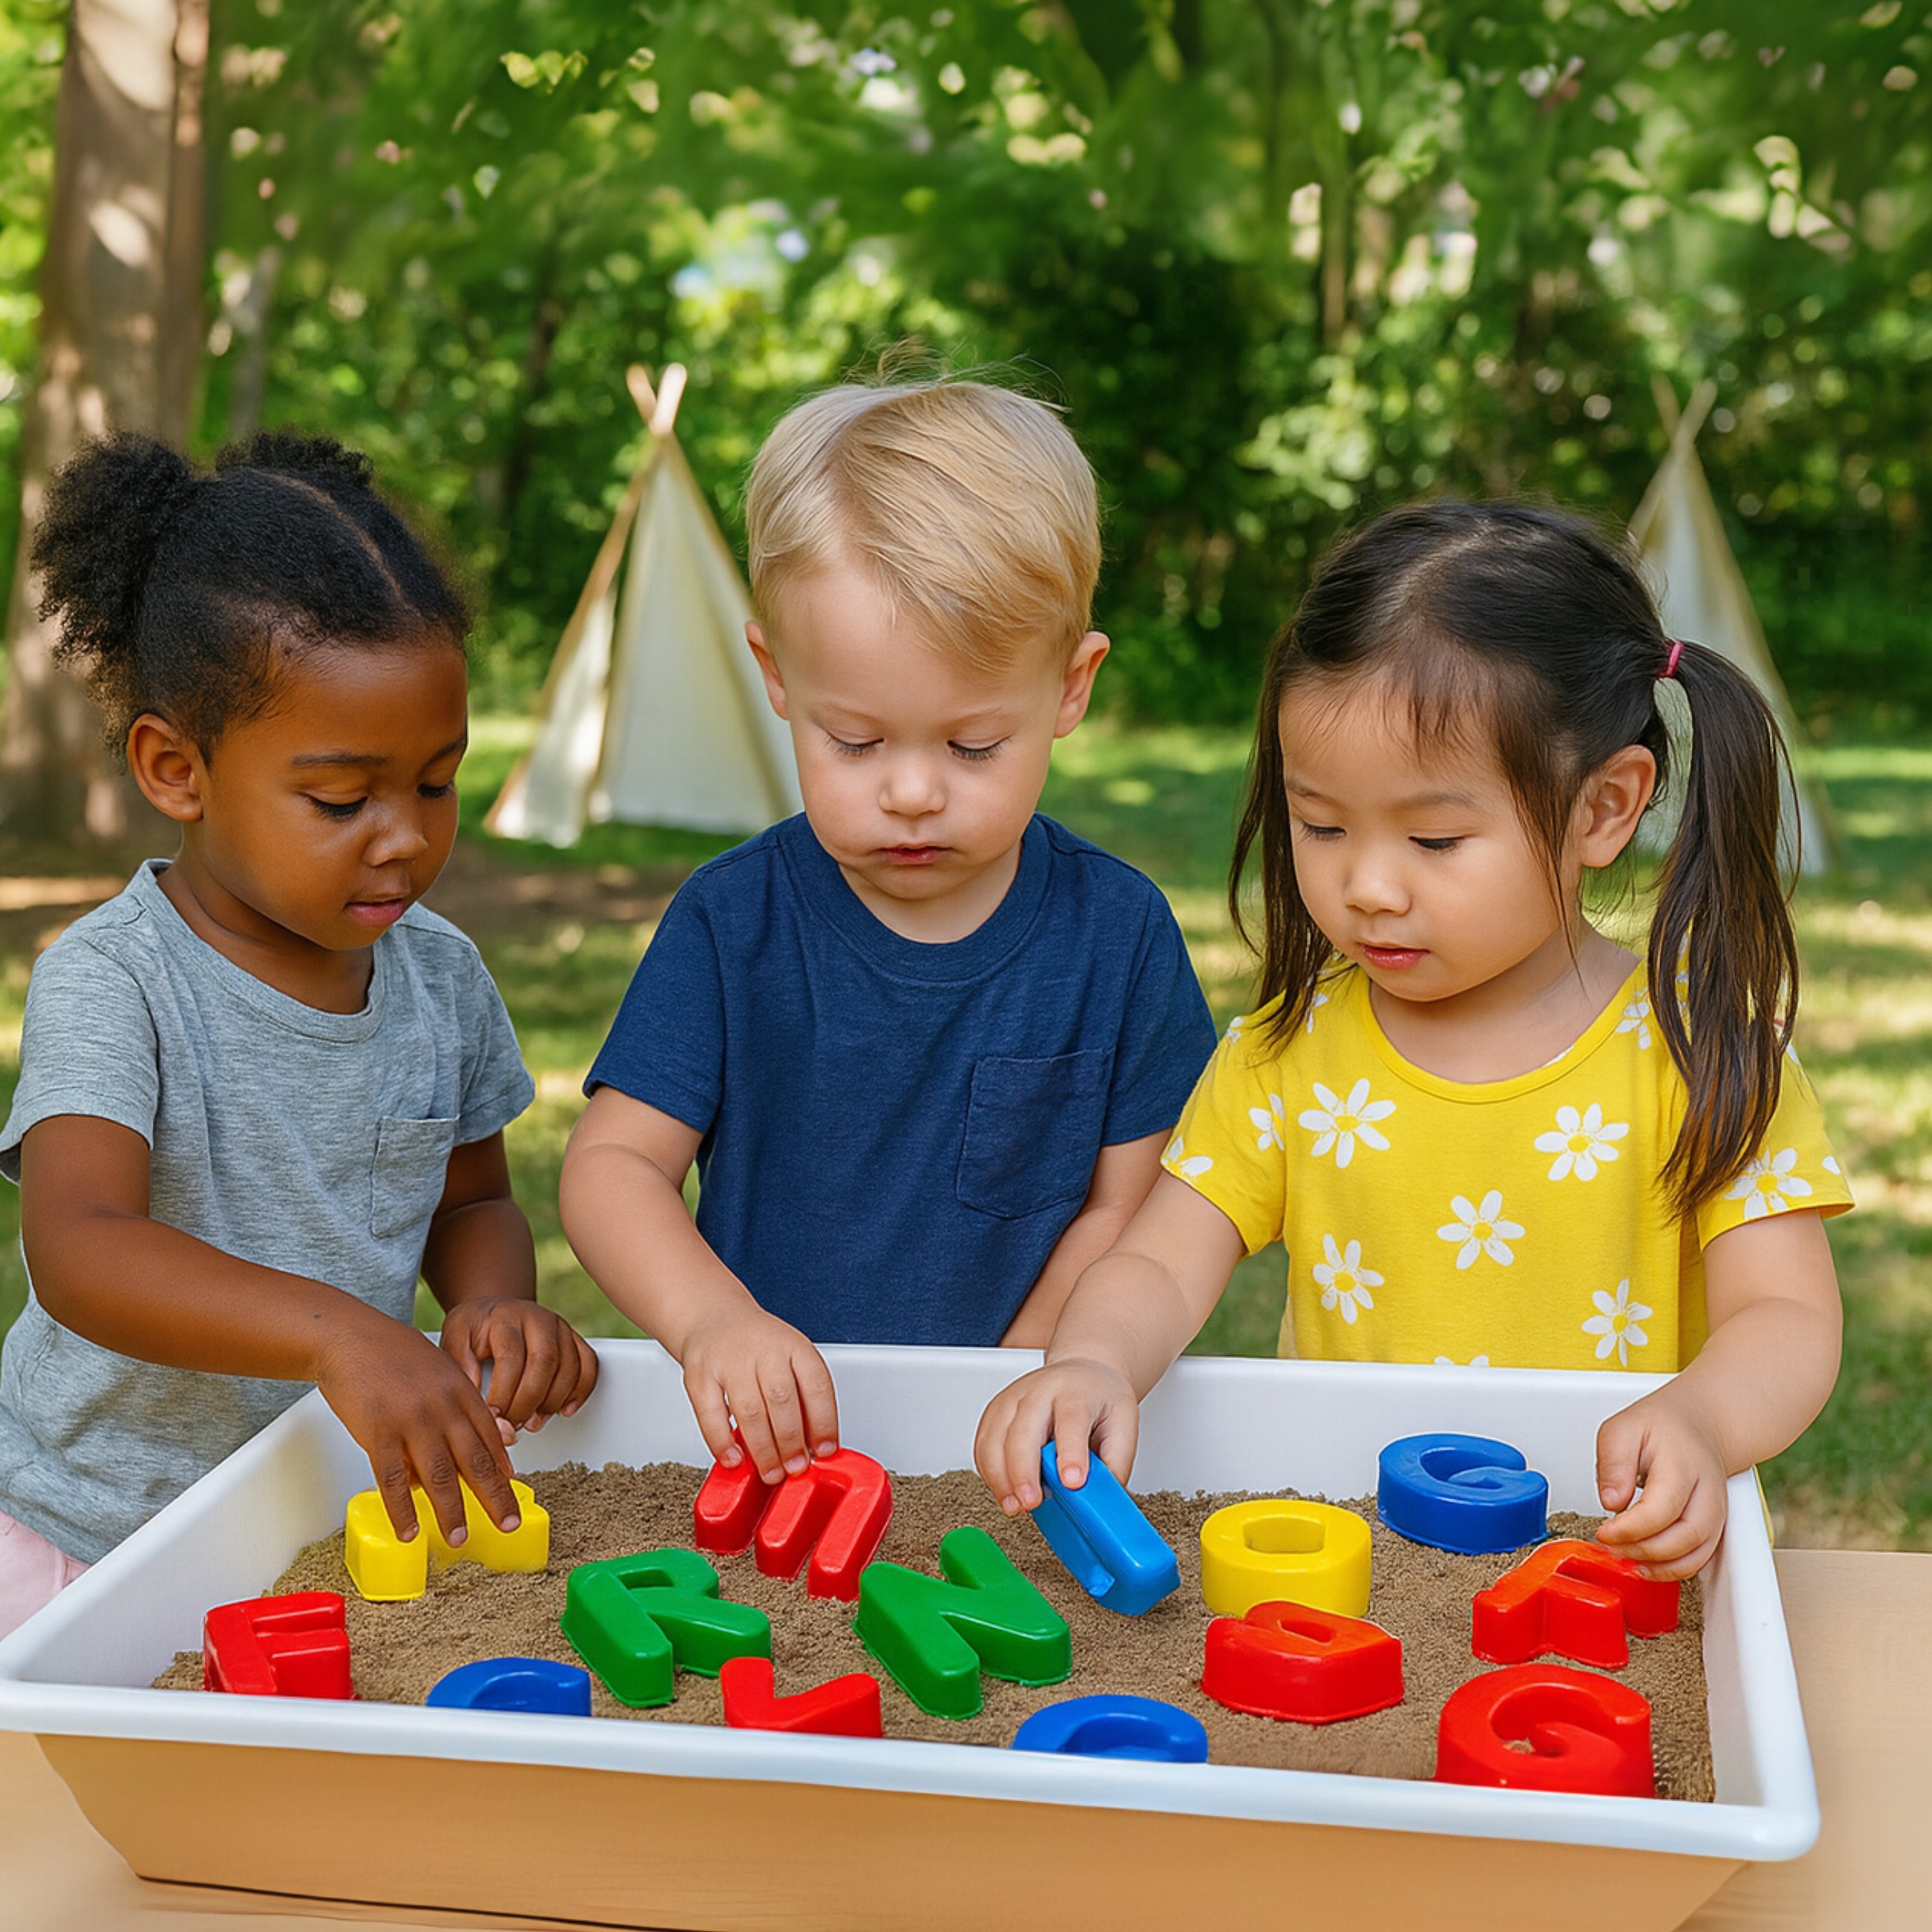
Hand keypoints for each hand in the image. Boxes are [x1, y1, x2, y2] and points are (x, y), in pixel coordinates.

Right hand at [313, 1309, 521, 1547]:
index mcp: (460, 1391)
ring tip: (459, 1538)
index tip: (514, 1489)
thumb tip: (481, 1438)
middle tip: (508, 1525)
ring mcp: (411, 1422)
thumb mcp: (439, 1370)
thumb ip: (460, 1403)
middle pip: (474, 1461)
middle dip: (494, 1497)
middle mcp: (443, 1408)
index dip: (502, 1467)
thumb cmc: (394, 1353)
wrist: (350, 1336)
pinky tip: (410, 1531)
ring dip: (451, 1512)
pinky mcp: (379, 1433)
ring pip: (439, 1476)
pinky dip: (403, 1510)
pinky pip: (393, 1480)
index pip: (489, 1436)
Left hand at [440, 1298, 598, 1439]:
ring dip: (553, 1402)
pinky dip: (581, 1391)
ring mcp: (560, 1327)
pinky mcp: (574, 1337)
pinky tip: (564, 1410)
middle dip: (529, 1402)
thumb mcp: (454, 1342)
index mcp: (505, 1318)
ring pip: (570, 1366)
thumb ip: (463, 1371)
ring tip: (532, 1422)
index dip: (504, 1394)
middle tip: (513, 1425)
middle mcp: (537, 1318)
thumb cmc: (472, 1330)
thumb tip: (483, 1409)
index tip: (493, 1417)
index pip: (511, 1359)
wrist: (492, 1309)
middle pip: (545, 1362)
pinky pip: (589, 1364)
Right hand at [680, 1307, 837, 1481]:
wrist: (714, 1319)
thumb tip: (817, 1445)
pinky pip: (711, 1415)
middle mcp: (763, 1350)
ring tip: (771, 1472)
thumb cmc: (759, 1347)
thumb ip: (804, 1397)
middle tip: (796, 1468)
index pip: (817, 1384)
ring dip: (763, 1449)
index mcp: (794, 1346)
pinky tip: (734, 1460)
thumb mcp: (791, 1359)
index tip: (825, 1451)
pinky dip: (722, 1442)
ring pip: (750, 1410)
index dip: (824, 1422)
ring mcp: (729, 1361)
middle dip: (791, 1441)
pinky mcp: (699, 1375)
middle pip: (782, 1399)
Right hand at [975, 1358, 1138, 1516]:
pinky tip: (1004, 1490)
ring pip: (994, 1438)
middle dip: (1023, 1471)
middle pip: (1023, 1429)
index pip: (1071, 1420)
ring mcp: (1012, 1399)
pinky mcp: (994, 1412)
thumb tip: (1104, 1497)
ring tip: (1014, 1505)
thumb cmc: (1099, 1398)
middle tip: (1031, 1502)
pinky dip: (989, 1473)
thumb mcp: (1125, 1423)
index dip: (1070, 1453)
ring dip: (1000, 1477)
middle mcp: (1039, 1391)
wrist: (1080, 1372)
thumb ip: (1117, 1460)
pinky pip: (982, 1445)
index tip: (1072, 1482)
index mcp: (1076, 1392)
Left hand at [1592, 1392, 1730, 1580]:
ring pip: (1695, 1554)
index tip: (1604, 1532)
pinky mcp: (1714, 1528)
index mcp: (1683, 1465)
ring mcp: (1715, 1514)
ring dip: (1658, 1566)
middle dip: (1642, 1550)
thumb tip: (1612, 1501)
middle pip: (1683, 1538)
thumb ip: (1614, 1462)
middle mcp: (1706, 1494)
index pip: (1661, 1510)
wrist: (1697, 1426)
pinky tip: (1646, 1565)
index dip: (1630, 1529)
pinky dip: (1673, 1569)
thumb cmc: (1660, 1427)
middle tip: (1611, 1546)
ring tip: (1626, 1558)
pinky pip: (1698, 1559)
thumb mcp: (1623, 1429)